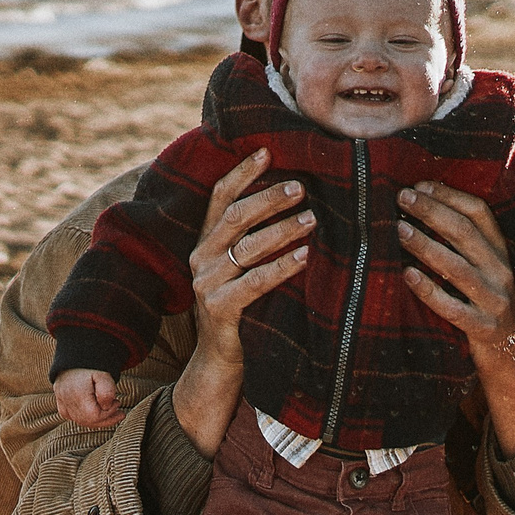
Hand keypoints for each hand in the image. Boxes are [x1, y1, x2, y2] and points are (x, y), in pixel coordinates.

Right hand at [54, 368, 123, 429]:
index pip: (94, 416)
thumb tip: (105, 407)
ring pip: (80, 421)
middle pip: (88, 421)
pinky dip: (84, 417)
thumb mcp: (104, 375)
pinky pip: (72, 416)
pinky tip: (94, 411)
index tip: (117, 403)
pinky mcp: (60, 403)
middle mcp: (67, 400)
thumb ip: (107, 392)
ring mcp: (62, 402)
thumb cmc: (92, 365)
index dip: (108, 413)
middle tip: (118, 410)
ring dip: (97, 419)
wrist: (76, 354)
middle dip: (105, 418)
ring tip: (110, 410)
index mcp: (77, 394)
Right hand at [176, 148, 314, 455]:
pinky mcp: (218, 309)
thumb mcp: (246, 268)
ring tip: (313, 219)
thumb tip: (298, 198)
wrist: (221, 363)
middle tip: (303, 187)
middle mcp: (200, 257)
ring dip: (282, 230)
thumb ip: (256, 238)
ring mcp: (206, 284)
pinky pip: (253, 282)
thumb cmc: (245, 309)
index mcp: (206, 241)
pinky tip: (305, 257)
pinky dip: (281, 267)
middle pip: (235, 216)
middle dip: (269, 198)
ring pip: (246, 246)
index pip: (220, 197)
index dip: (242, 172)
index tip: (268, 151)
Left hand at [396, 182, 514, 455]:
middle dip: (432, 212)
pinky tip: (407, 275)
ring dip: (427, 245)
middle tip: (402, 199)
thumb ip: (460, 241)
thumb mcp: (481, 266)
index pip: (479, 213)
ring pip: (458, 268)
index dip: (449, 196)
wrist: (510, 351)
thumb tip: (418, 201)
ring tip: (400, 230)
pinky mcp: (483, 328)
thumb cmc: (482, 299)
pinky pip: (453, 308)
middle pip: (466, 234)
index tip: (419, 185)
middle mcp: (500, 271)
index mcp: (500, 251)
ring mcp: (493, 300)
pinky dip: (429, 291)